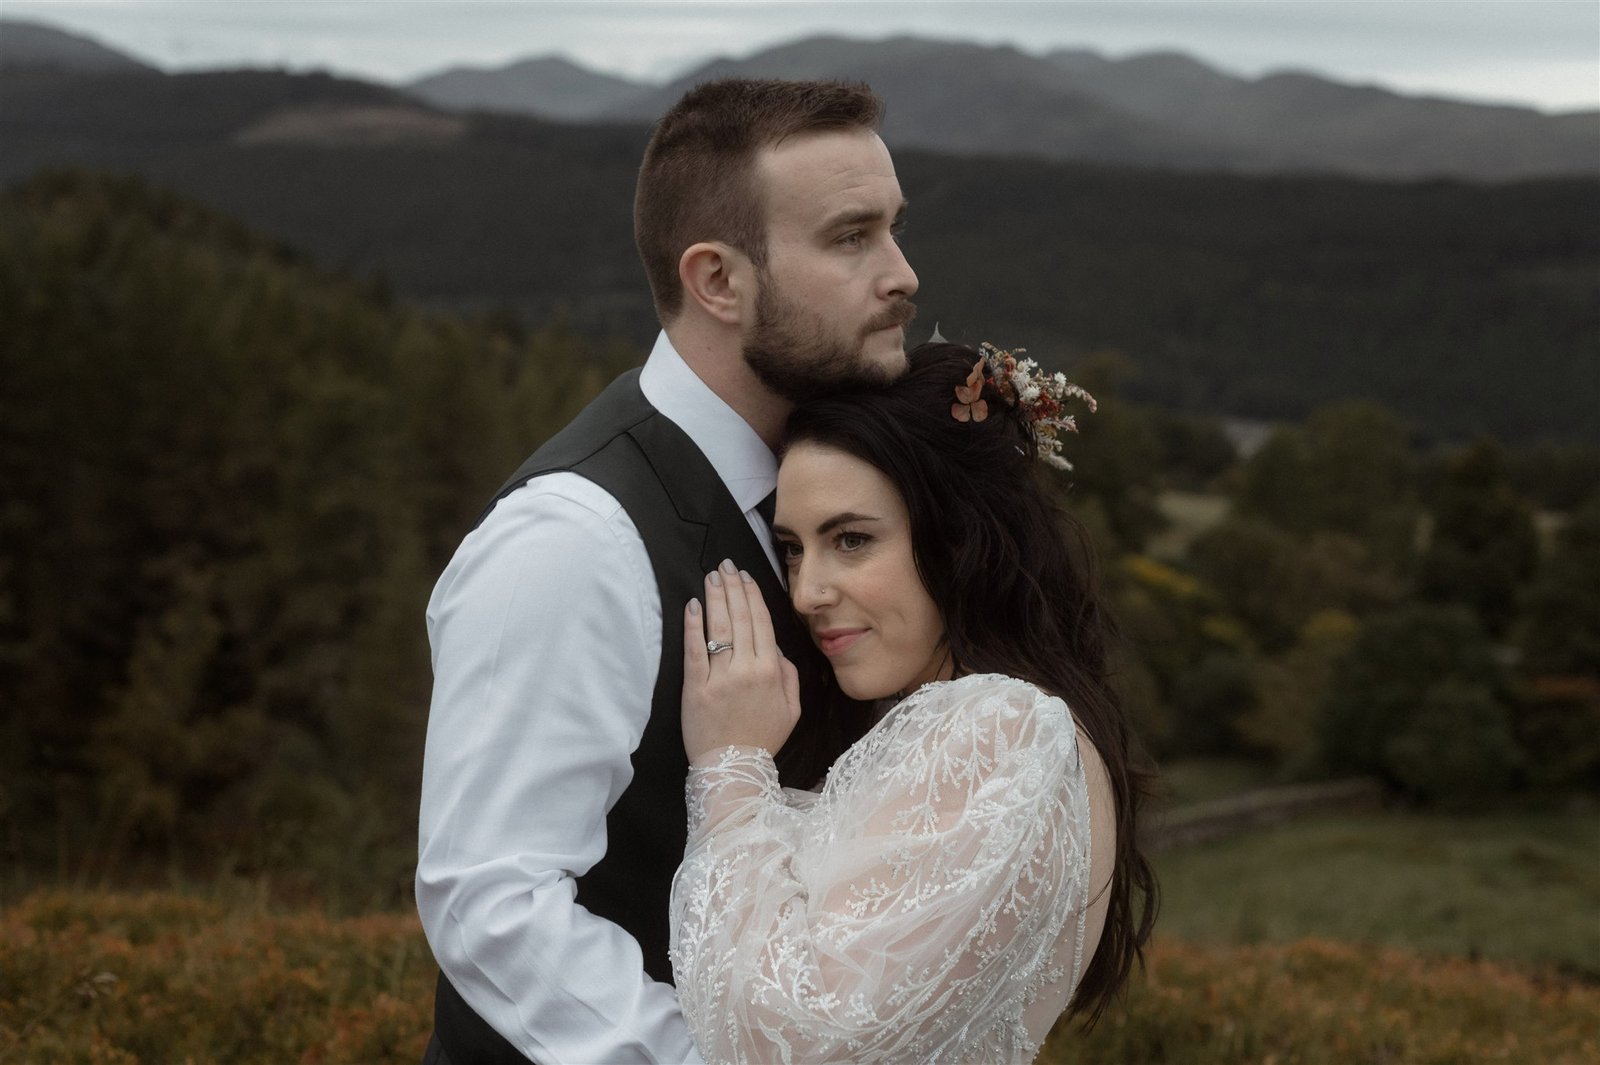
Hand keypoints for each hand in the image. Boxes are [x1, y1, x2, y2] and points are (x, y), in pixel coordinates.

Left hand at [682, 558, 800, 763]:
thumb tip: (777, 650)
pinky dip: (693, 625)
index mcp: (771, 671)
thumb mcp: (792, 709)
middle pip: (740, 618)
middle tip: (725, 566)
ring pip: (719, 627)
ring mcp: (720, 677)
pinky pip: (694, 650)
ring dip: (715, 597)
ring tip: (711, 576)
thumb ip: (789, 675)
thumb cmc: (762, 738)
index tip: (744, 576)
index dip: (752, 595)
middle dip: (732, 587)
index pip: (762, 622)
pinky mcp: (696, 688)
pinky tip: (692, 605)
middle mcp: (747, 669)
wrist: (732, 770)